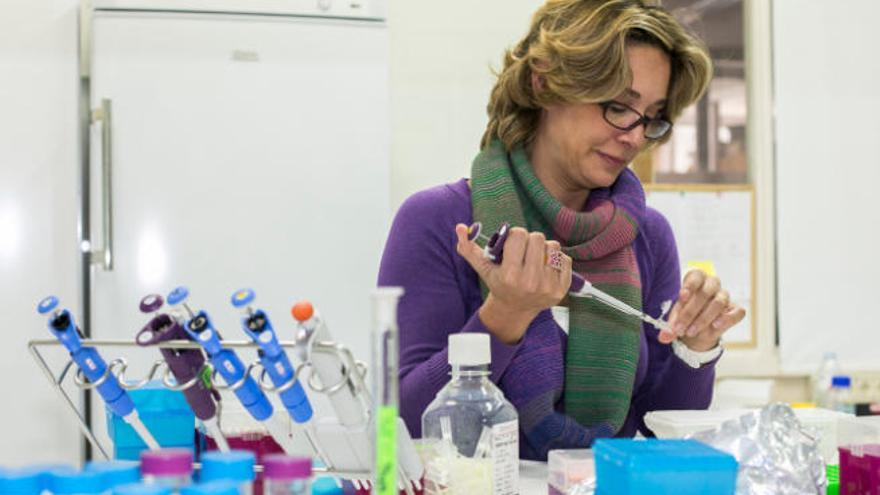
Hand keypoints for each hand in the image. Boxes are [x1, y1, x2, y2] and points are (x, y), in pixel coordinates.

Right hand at [455, 223, 571, 343]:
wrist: (515, 309)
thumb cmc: (498, 283)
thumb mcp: (482, 267)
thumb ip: (468, 248)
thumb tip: (459, 227)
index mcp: (510, 274)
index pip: (519, 235)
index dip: (515, 236)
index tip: (512, 244)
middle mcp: (530, 282)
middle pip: (538, 238)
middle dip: (530, 240)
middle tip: (524, 251)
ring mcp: (548, 286)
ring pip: (553, 246)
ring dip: (544, 249)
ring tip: (535, 259)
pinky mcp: (561, 289)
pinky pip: (565, 259)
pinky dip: (556, 260)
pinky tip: (546, 268)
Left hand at [659, 269, 745, 350]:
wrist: (698, 330)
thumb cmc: (686, 316)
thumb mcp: (676, 319)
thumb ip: (670, 327)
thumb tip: (663, 337)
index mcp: (696, 280)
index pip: (696, 276)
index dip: (690, 285)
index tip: (682, 297)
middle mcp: (711, 285)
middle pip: (705, 292)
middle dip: (690, 312)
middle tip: (680, 328)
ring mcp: (725, 296)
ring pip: (719, 302)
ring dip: (703, 319)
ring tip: (691, 332)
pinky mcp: (735, 310)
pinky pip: (737, 311)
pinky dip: (726, 319)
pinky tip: (715, 326)